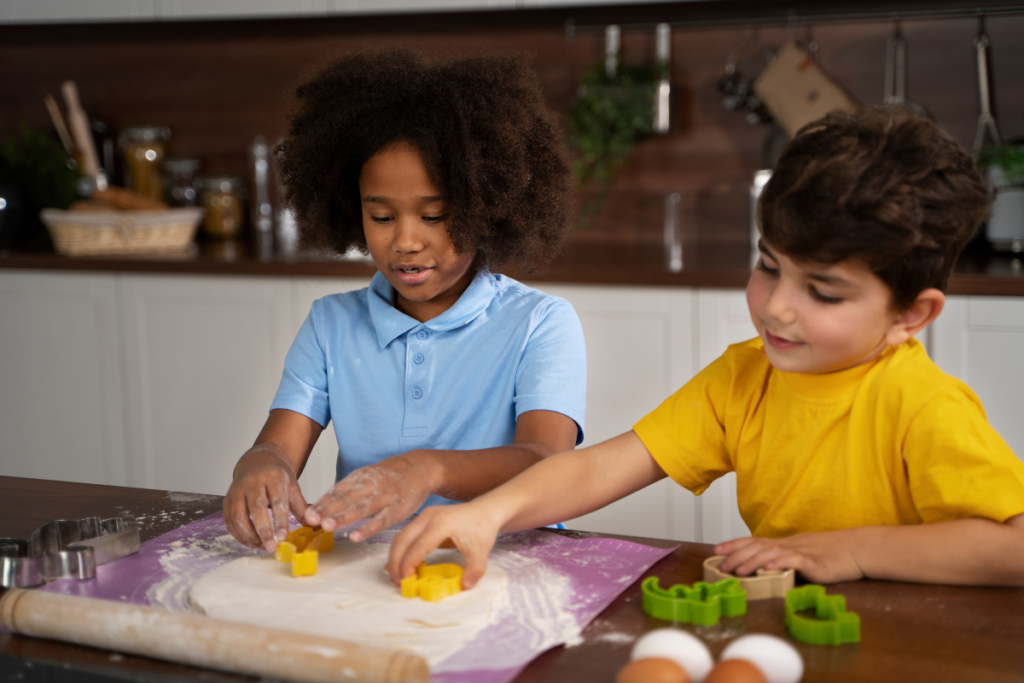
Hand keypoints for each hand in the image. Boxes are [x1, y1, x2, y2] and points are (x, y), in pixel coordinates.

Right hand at [224, 444, 307, 550]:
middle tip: (271, 547)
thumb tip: (313, 524)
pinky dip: (237, 533)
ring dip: (249, 535)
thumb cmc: (276, 475)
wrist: (257, 460)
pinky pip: (229, 518)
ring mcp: (237, 489)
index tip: (283, 537)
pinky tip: (249, 541)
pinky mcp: (228, 498)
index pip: (277, 500)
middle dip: (263, 530)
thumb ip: (300, 506)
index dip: (280, 521)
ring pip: (239, 515)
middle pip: (256, 508)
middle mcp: (253, 481)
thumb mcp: (292, 486)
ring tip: (261, 546)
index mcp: (273, 476)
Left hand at [304, 451, 440, 541]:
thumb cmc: (392, 476)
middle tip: (311, 519)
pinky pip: (381, 520)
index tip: (306, 514)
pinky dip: (368, 528)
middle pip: (346, 498)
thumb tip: (324, 506)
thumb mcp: (369, 476)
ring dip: (343, 517)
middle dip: (327, 509)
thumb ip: (349, 490)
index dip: (322, 503)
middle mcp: (370, 485)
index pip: (337, 491)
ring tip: (328, 527)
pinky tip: (356, 536)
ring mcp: (385, 497)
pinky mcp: (398, 508)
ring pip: (361, 508)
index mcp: (361, 477)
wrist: (421, 468)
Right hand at [385, 502, 500, 589]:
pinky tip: (401, 564)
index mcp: (442, 523)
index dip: (409, 564)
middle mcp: (429, 517)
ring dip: (396, 556)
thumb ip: (474, 570)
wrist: (485, 510)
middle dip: (396, 562)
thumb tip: (464, 586)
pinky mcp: (423, 519)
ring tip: (397, 576)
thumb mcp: (481, 552)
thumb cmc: (482, 528)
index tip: (406, 581)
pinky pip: (406, 535)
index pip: (418, 546)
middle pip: (402, 540)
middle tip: (396, 581)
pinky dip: (401, 550)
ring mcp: (424, 516)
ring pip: (401, 537)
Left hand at [714, 530, 864, 584]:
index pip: (753, 541)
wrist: (855, 550)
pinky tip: (767, 567)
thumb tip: (764, 568)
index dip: (734, 544)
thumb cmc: (829, 556)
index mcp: (784, 544)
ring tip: (737, 570)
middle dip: (736, 555)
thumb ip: (784, 560)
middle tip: (721, 565)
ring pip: (770, 553)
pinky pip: (792, 560)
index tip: (716, 550)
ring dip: (751, 561)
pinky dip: (778, 563)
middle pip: (757, 546)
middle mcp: (788, 545)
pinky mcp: (812, 562)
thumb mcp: (801, 556)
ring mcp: (799, 552)